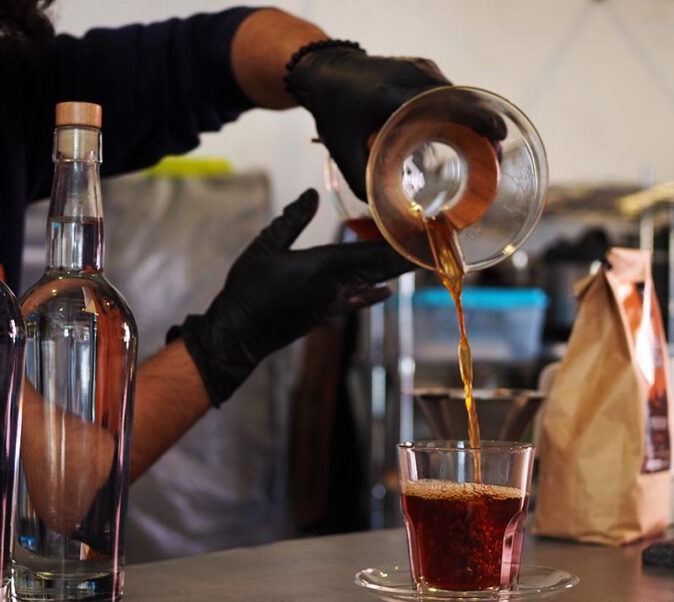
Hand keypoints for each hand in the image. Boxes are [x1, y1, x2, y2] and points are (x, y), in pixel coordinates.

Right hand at [169, 189, 412, 405]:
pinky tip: (386, 291)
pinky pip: (358, 301)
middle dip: (407, 254)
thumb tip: (310, 194)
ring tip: (418, 260)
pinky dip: (374, 293)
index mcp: (323, 265)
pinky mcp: (326, 315)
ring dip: (395, 271)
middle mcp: (336, 286)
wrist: (239, 335)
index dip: (397, 238)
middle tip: (434, 243)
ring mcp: (333, 303)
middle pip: (380, 267)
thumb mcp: (265, 247)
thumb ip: (291, 220)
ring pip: (373, 282)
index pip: (370, 250)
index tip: (419, 228)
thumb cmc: (247, 289)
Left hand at [285, 46, 505, 198]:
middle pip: (462, 101)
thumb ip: (365, 185)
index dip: (475, 118)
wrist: (326, 72)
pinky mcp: (426, 71)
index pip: (444, 101)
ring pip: (461, 96)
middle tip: (497, 158)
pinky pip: (453, 93)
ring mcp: (422, 69)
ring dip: (477, 122)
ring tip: (489, 153)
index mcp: (392, 94)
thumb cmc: (333, 113)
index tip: (498, 137)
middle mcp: (413, 76)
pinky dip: (465, 114)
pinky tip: (472, 138)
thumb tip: (387, 219)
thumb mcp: (344, 153)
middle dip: (485, 128)